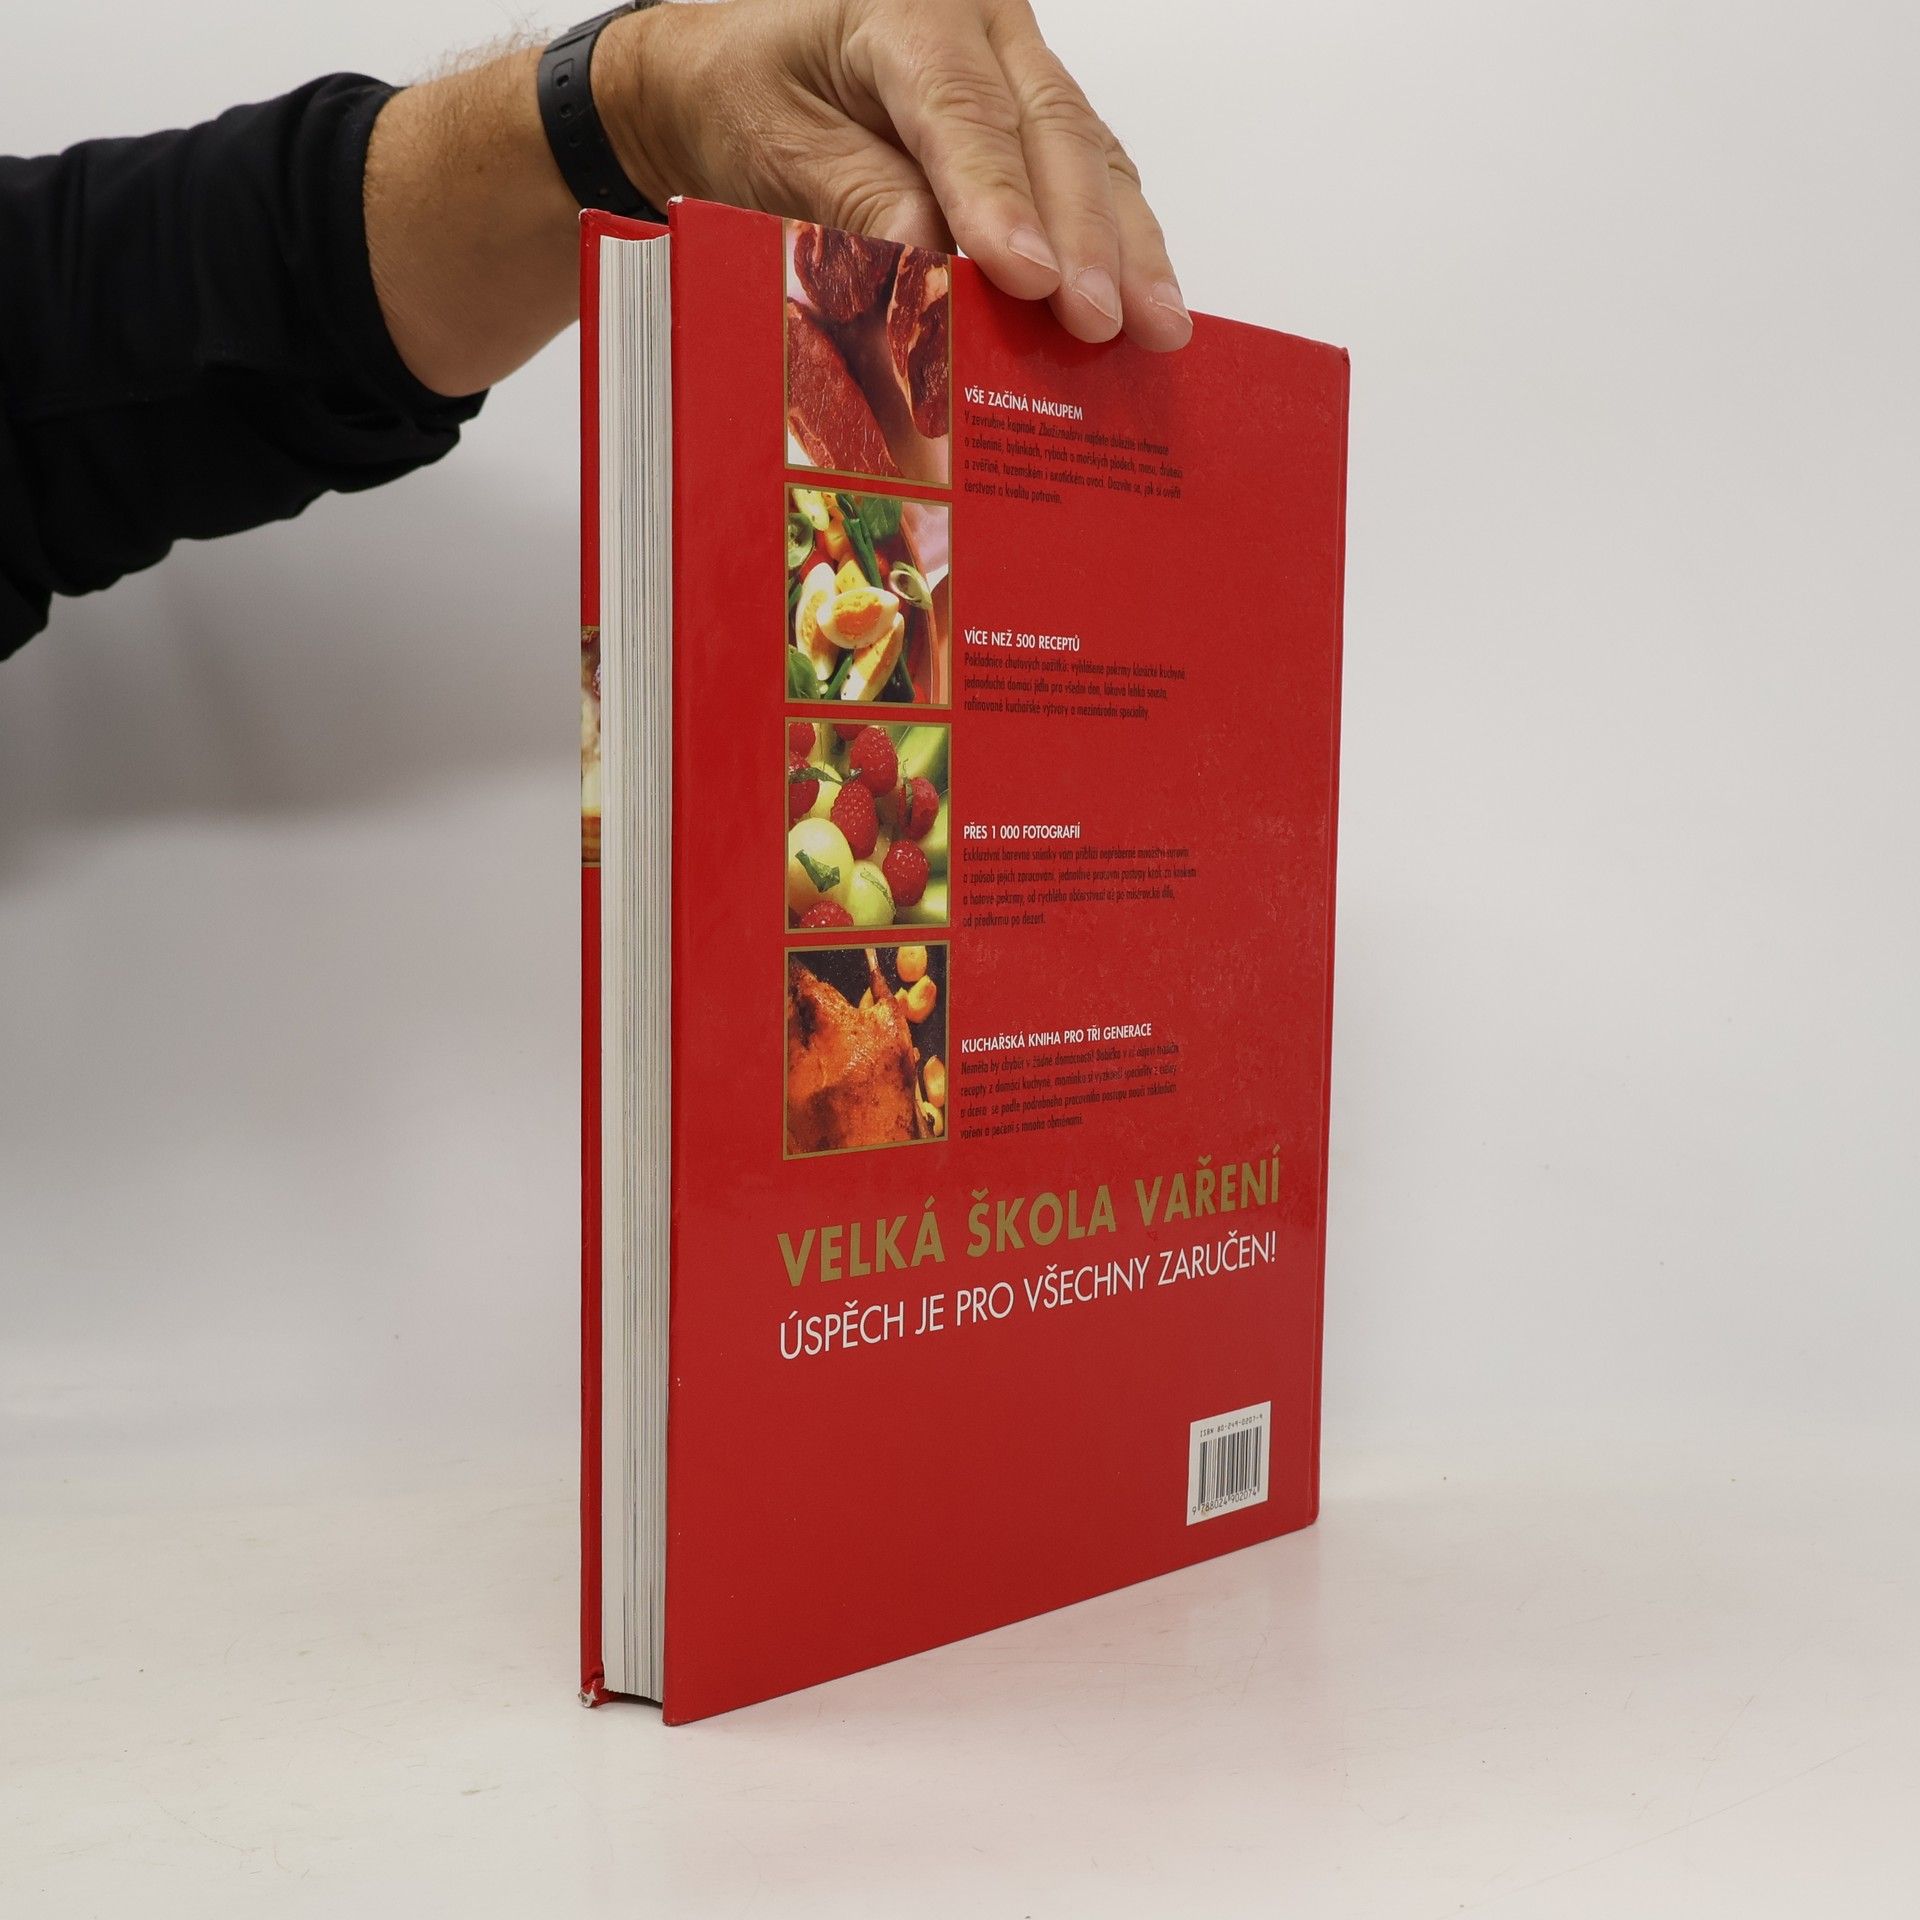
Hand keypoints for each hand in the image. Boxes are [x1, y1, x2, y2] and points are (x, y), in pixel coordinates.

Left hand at [597, 0, 1190, 350]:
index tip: (1030, 279)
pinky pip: (1092, 172)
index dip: (1003, 202)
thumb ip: (859, 201)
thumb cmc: (746, 98)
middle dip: (1088, 238)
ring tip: (1155, 325)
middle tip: (1103, 322)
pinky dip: (1119, 242)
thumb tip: (931, 268)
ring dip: (1126, 248)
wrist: (732, 71)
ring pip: (1090, 152)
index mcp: (903, 8)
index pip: (966, 113)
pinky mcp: (1034, 113)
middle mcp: (980, 21)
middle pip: (1052, 131)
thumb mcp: (778, 147)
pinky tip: (1146, 299)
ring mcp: (1018, 62)